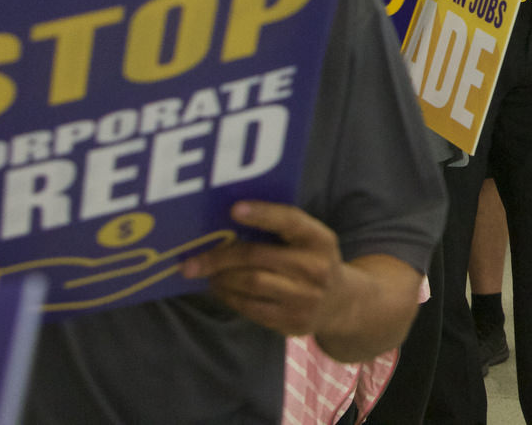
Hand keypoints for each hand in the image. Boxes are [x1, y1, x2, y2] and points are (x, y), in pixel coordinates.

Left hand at [182, 200, 343, 337]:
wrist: (340, 303)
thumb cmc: (312, 261)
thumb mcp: (309, 241)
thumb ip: (280, 231)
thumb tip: (226, 225)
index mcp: (319, 239)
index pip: (290, 221)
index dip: (262, 213)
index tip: (233, 209)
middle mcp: (316, 267)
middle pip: (258, 257)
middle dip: (219, 258)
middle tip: (191, 263)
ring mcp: (305, 297)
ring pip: (250, 284)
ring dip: (221, 279)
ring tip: (206, 275)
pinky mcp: (292, 321)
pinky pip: (250, 308)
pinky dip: (229, 298)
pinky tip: (221, 290)